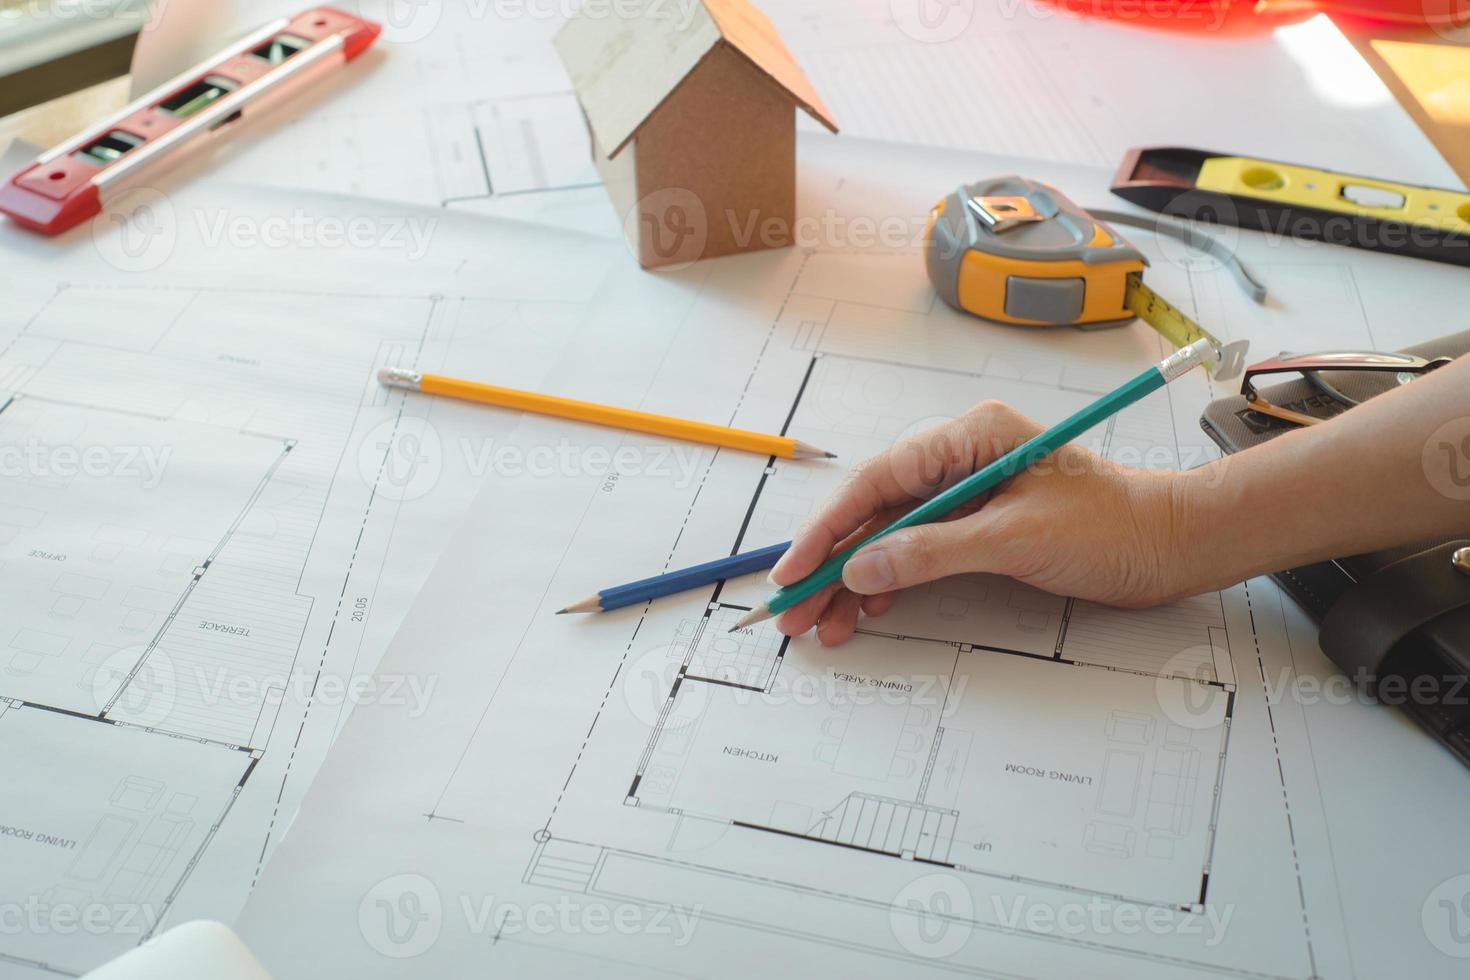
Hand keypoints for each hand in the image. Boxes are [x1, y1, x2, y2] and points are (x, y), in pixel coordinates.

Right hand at [768, 401, 1199, 644]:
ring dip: (856, 582)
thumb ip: (933, 552)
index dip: (828, 529)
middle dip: (832, 564)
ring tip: (825, 626)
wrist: (1172, 547)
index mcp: (968, 437)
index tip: (795, 571)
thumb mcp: (1016, 540)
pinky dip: (891, 583)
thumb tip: (861, 570)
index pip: (877, 481)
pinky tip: (870, 610)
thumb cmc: (1112, 529)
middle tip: (795, 613)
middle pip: (875, 511)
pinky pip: (918, 552)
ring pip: (890, 537)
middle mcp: (960, 457)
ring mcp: (968, 492)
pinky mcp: (979, 525)